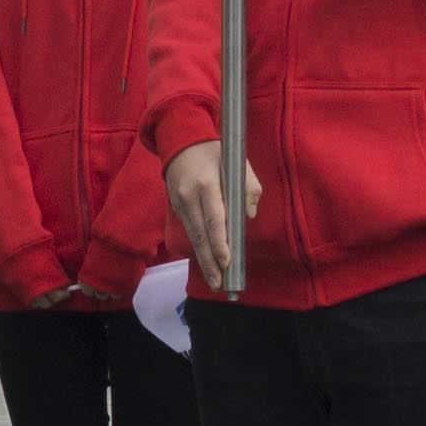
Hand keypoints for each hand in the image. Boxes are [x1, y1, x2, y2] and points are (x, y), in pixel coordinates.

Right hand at [163, 139, 248, 274]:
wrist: (181, 140)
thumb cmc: (216, 152)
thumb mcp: (238, 163)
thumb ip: (248, 187)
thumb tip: (248, 215)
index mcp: (206, 184)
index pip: (214, 218)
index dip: (219, 242)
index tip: (226, 262)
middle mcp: (189, 196)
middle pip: (200, 235)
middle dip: (210, 262)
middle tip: (220, 284)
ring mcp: (180, 203)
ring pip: (193, 237)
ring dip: (203, 261)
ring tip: (214, 282)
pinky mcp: (176, 207)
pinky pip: (190, 231)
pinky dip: (199, 248)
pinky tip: (207, 263)